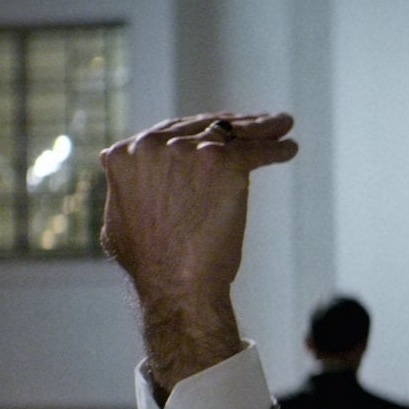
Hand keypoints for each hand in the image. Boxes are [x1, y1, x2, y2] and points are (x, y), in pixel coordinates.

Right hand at [99, 112, 297, 393]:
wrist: (175, 285)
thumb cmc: (150, 266)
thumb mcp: (118, 221)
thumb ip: (127, 192)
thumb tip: (129, 178)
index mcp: (125, 156)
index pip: (168, 134)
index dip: (195, 132)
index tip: (214, 134)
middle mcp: (153, 145)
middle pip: (202, 126)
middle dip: (231, 124)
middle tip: (255, 123)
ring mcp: (188, 151)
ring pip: (233, 132)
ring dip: (261, 128)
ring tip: (281, 125)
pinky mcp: (223, 163)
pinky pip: (257, 150)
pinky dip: (276, 148)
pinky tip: (289, 148)